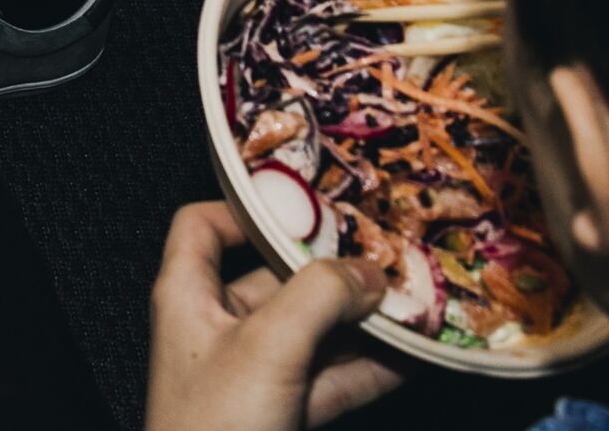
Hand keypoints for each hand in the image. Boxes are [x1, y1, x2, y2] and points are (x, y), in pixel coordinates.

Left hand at [147, 204, 403, 430]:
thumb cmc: (214, 429)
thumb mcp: (267, 347)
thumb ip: (318, 296)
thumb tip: (366, 269)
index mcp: (188, 295)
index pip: (205, 225)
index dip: (249, 207)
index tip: (311, 200)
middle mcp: (218, 327)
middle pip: (277, 277)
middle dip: (335, 269)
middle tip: (392, 253)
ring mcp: (254, 374)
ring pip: (315, 330)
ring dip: (364, 319)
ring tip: (420, 300)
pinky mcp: (285, 415)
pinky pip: (335, 377)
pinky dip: (373, 366)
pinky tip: (418, 354)